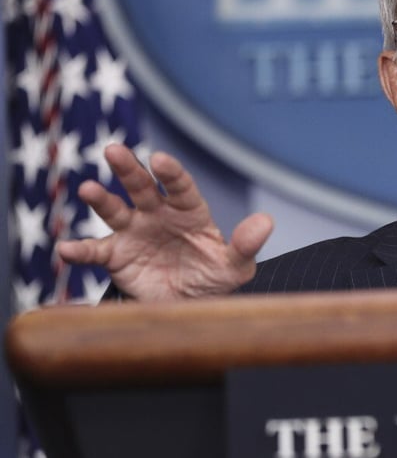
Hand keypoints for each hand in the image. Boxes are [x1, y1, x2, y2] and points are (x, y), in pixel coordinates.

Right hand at [57, 144, 273, 299]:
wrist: (187, 307)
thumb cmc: (213, 277)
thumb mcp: (234, 266)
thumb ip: (246, 245)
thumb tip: (266, 221)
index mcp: (189, 211)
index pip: (180, 186)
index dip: (171, 172)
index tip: (160, 159)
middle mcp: (158, 214)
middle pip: (142, 186)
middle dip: (129, 168)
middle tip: (114, 150)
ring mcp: (134, 233)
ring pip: (115, 209)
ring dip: (100, 198)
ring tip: (88, 189)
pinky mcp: (116, 256)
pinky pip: (96, 251)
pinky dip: (80, 250)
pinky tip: (67, 249)